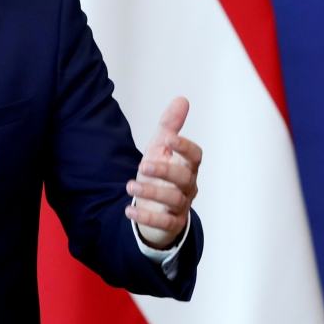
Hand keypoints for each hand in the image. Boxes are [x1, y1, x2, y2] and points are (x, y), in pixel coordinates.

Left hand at [124, 96, 201, 249]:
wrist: (155, 206)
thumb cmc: (160, 174)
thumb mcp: (161, 148)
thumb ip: (170, 126)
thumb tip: (182, 99)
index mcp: (187, 165)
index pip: (195, 156)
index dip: (185, 147)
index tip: (170, 139)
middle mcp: (188, 186)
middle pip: (185, 179)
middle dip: (165, 171)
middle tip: (143, 164)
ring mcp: (181, 206)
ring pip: (174, 200)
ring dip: (152, 192)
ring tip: (130, 185)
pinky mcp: (171, 224)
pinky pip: (163, 222)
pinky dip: (146, 216)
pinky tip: (128, 208)